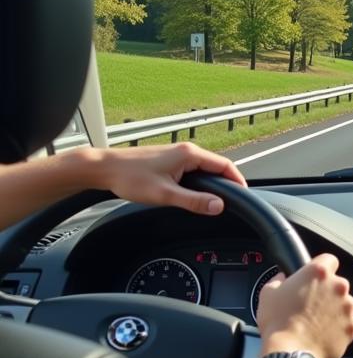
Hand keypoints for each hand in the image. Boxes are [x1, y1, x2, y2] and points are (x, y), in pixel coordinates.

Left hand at [71, 142, 246, 215]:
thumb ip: (194, 201)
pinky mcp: (168, 159)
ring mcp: (176, 153)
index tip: (244, 194)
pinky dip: (199, 180)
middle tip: (232, 200)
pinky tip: (194, 192)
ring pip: (203, 167)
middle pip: (216, 166)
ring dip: (212, 182)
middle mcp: (185, 150)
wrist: (104, 168)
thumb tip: (218, 206)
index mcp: (189, 154)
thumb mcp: (165, 194)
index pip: (224, 165)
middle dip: (226, 182)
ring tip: (215, 198)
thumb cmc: (130, 178)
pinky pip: (192, 168)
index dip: (237, 180)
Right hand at [256, 253, 352, 357]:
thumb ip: (277, 280)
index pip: (328, 260)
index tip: (314, 278)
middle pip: (337, 283)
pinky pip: (347, 323)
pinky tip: (322, 334)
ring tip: (315, 323)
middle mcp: (337, 286)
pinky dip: (338, 327)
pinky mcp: (351, 326)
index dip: (320, 269)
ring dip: (333, 310)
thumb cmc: (278, 323)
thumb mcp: (268, 294)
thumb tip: (281, 278)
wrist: (290, 354)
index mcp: (318, 272)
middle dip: (326, 292)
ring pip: (344, 303)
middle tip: (310, 305)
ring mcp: (347, 307)